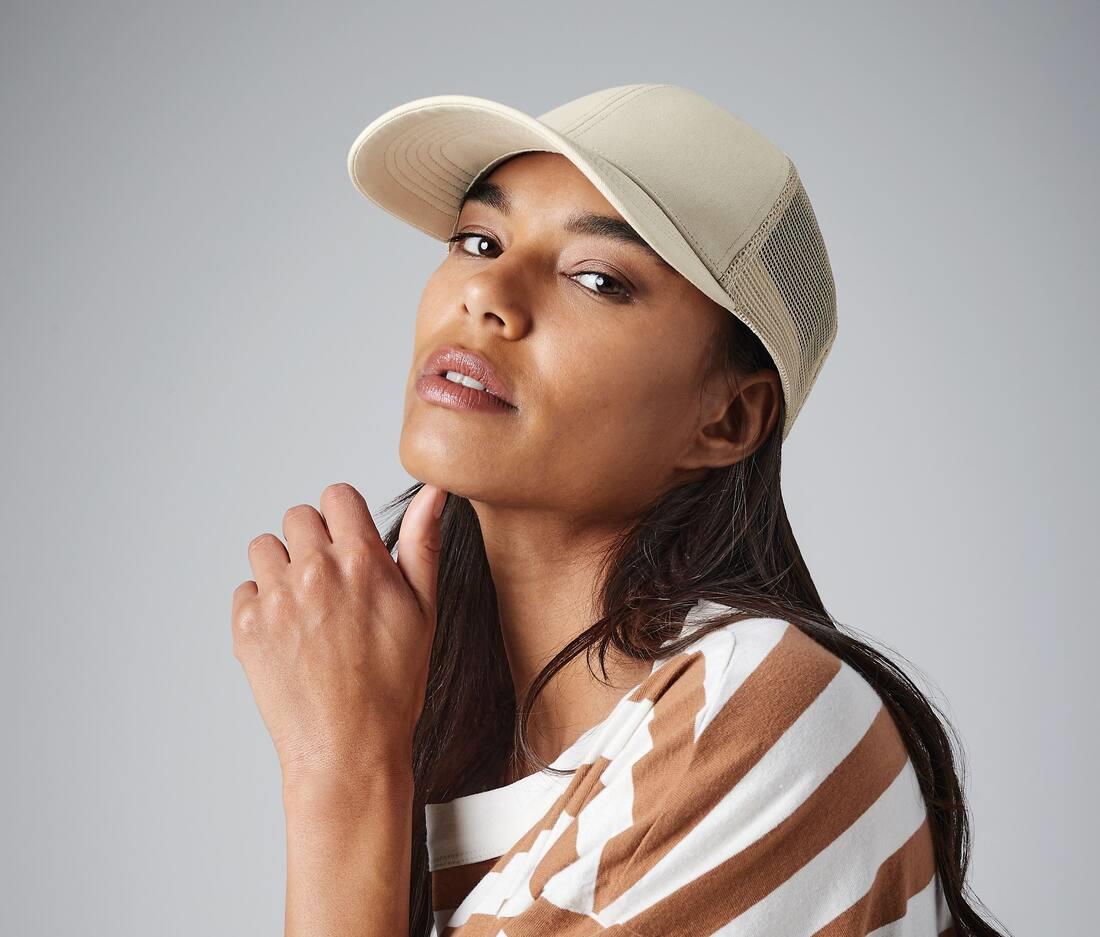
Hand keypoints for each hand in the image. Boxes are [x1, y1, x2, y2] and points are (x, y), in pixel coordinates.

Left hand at [231, 482, 447, 786]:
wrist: (349, 748)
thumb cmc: (393, 685)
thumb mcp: (424, 609)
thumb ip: (423, 541)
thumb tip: (434, 492)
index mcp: (361, 559)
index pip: (337, 496)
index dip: (346, 518)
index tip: (350, 545)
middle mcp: (315, 570)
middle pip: (298, 517)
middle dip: (314, 541)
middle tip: (332, 584)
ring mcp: (276, 598)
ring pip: (265, 548)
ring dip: (282, 567)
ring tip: (307, 607)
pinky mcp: (247, 627)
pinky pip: (245, 590)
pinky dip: (262, 605)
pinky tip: (289, 635)